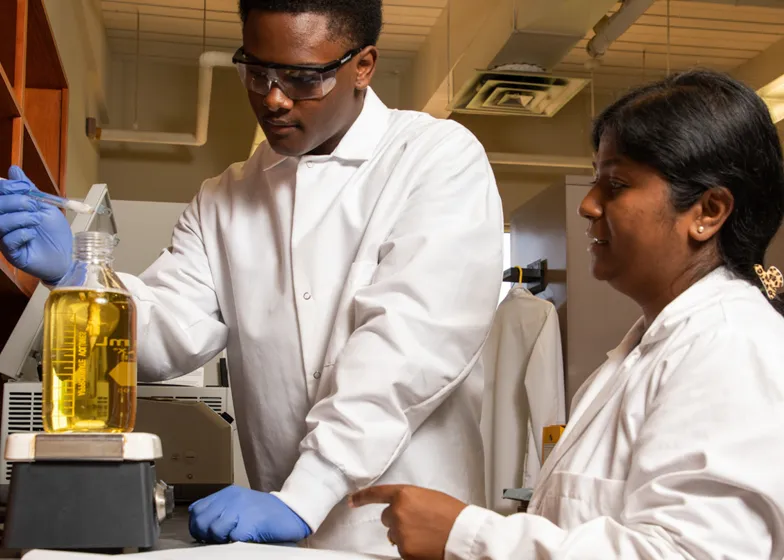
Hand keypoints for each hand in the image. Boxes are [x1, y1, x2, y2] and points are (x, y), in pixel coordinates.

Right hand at [0, 166, 71, 283]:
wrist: (69, 255)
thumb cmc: (55, 232)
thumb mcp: (44, 206)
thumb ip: (29, 189)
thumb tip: (14, 169)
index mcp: (9, 211)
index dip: (7, 188)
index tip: (25, 187)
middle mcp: (4, 224)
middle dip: (15, 201)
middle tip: (33, 205)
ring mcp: (5, 240)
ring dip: (20, 218)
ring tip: (36, 220)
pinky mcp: (12, 254)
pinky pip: (7, 241)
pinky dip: (21, 233)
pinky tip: (32, 235)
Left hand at [188, 486, 311, 543]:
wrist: (292, 511)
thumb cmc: (266, 513)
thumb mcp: (240, 505)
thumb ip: (221, 511)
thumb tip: (201, 527)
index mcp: (227, 493)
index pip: (197, 510)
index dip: (197, 526)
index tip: (206, 535)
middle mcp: (231, 498)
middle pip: (201, 521)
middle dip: (206, 535)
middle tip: (219, 540)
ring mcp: (240, 509)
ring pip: (213, 529)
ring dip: (220, 539)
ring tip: (233, 539)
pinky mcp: (250, 522)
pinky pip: (231, 537)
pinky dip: (235, 541)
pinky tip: (244, 539)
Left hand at [349, 485, 466, 559]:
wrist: (465, 534)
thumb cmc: (453, 515)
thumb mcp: (429, 497)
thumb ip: (410, 501)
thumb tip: (403, 509)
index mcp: (405, 495)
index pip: (376, 494)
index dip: (361, 497)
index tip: (352, 500)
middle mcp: (398, 513)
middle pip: (386, 518)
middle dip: (398, 521)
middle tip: (418, 523)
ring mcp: (400, 533)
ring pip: (394, 535)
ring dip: (405, 535)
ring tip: (426, 534)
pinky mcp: (405, 551)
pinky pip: (402, 550)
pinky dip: (412, 549)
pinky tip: (426, 545)